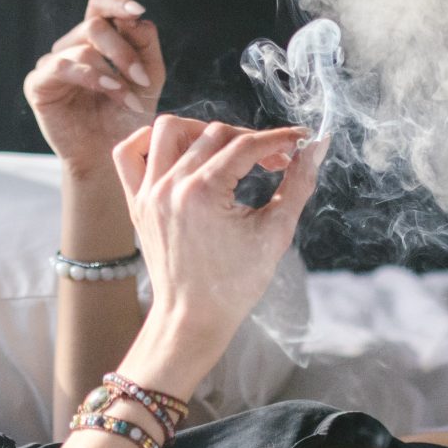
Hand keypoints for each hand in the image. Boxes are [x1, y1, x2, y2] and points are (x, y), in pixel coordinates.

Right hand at [26, 0, 164, 177]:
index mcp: (96, 41)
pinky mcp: (38, 85)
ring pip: (82, 48)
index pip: (99, 5)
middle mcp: (71, 47)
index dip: (116, 2)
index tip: (137, 11)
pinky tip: (112, 91)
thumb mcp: (148, 79)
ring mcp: (52, 65)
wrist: (109, 156)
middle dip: (123, 51)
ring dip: (113, 72)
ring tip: (130, 98)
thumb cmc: (126, 118)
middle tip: (143, 79)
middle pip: (94, 26)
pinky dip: (91, 76)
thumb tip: (135, 18)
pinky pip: (61, 66)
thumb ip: (145, 45)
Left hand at [109, 116, 323, 374]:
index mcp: (203, 193)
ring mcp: (148, 192)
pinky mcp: (136, 201)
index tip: (300, 140)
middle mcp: (170, 186)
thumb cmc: (236, 283)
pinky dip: (150, 141)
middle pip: (215, 133)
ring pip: (169, 130)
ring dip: (203, 130)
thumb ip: (298, 183)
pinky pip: (129, 152)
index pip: (246, 145)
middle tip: (276, 160)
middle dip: (252, 140)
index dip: (280, 139)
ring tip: (227, 150)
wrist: (194, 317)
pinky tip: (179, 150)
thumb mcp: (276, 232)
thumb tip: (317, 147)